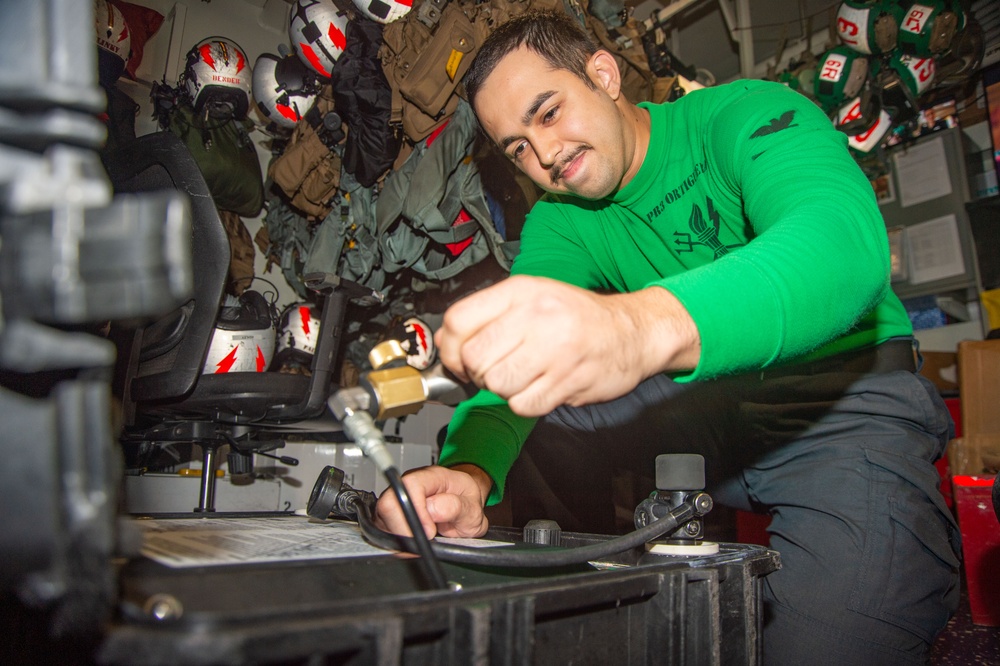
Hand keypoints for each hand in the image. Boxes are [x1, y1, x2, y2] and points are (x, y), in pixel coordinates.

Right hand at [374, 464, 491, 539]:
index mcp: (431, 477)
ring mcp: (397, 499)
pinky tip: (417, 540)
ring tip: (427, 537)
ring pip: (383, 521)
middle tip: (428, 538)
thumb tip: (431, 510)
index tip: (430, 532)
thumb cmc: (467, 503)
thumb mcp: (473, 508)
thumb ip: (455, 507)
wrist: (465, 506)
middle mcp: (409, 485)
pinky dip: (399, 542)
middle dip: (406, 530)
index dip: (415, 513)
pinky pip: (385, 531)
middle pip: (388, 505)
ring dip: (404, 537)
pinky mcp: (390, 516)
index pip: (408, 488)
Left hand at [434, 275, 699, 415]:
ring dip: (504, 389)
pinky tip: (543, 387)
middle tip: (497, 369)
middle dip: (478, 373)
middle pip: (475, 358)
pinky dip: (527, 403)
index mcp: (521, 291)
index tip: (460, 359)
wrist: (632, 333)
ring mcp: (555, 349)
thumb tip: (443, 342)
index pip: (459, 320)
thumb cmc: (577, 318)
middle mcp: (536, 316)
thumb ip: (486, 317)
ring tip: (525, 376)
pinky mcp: (568, 381)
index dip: (451, 348)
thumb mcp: (530, 300)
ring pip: (497, 384)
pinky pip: (523, 405)